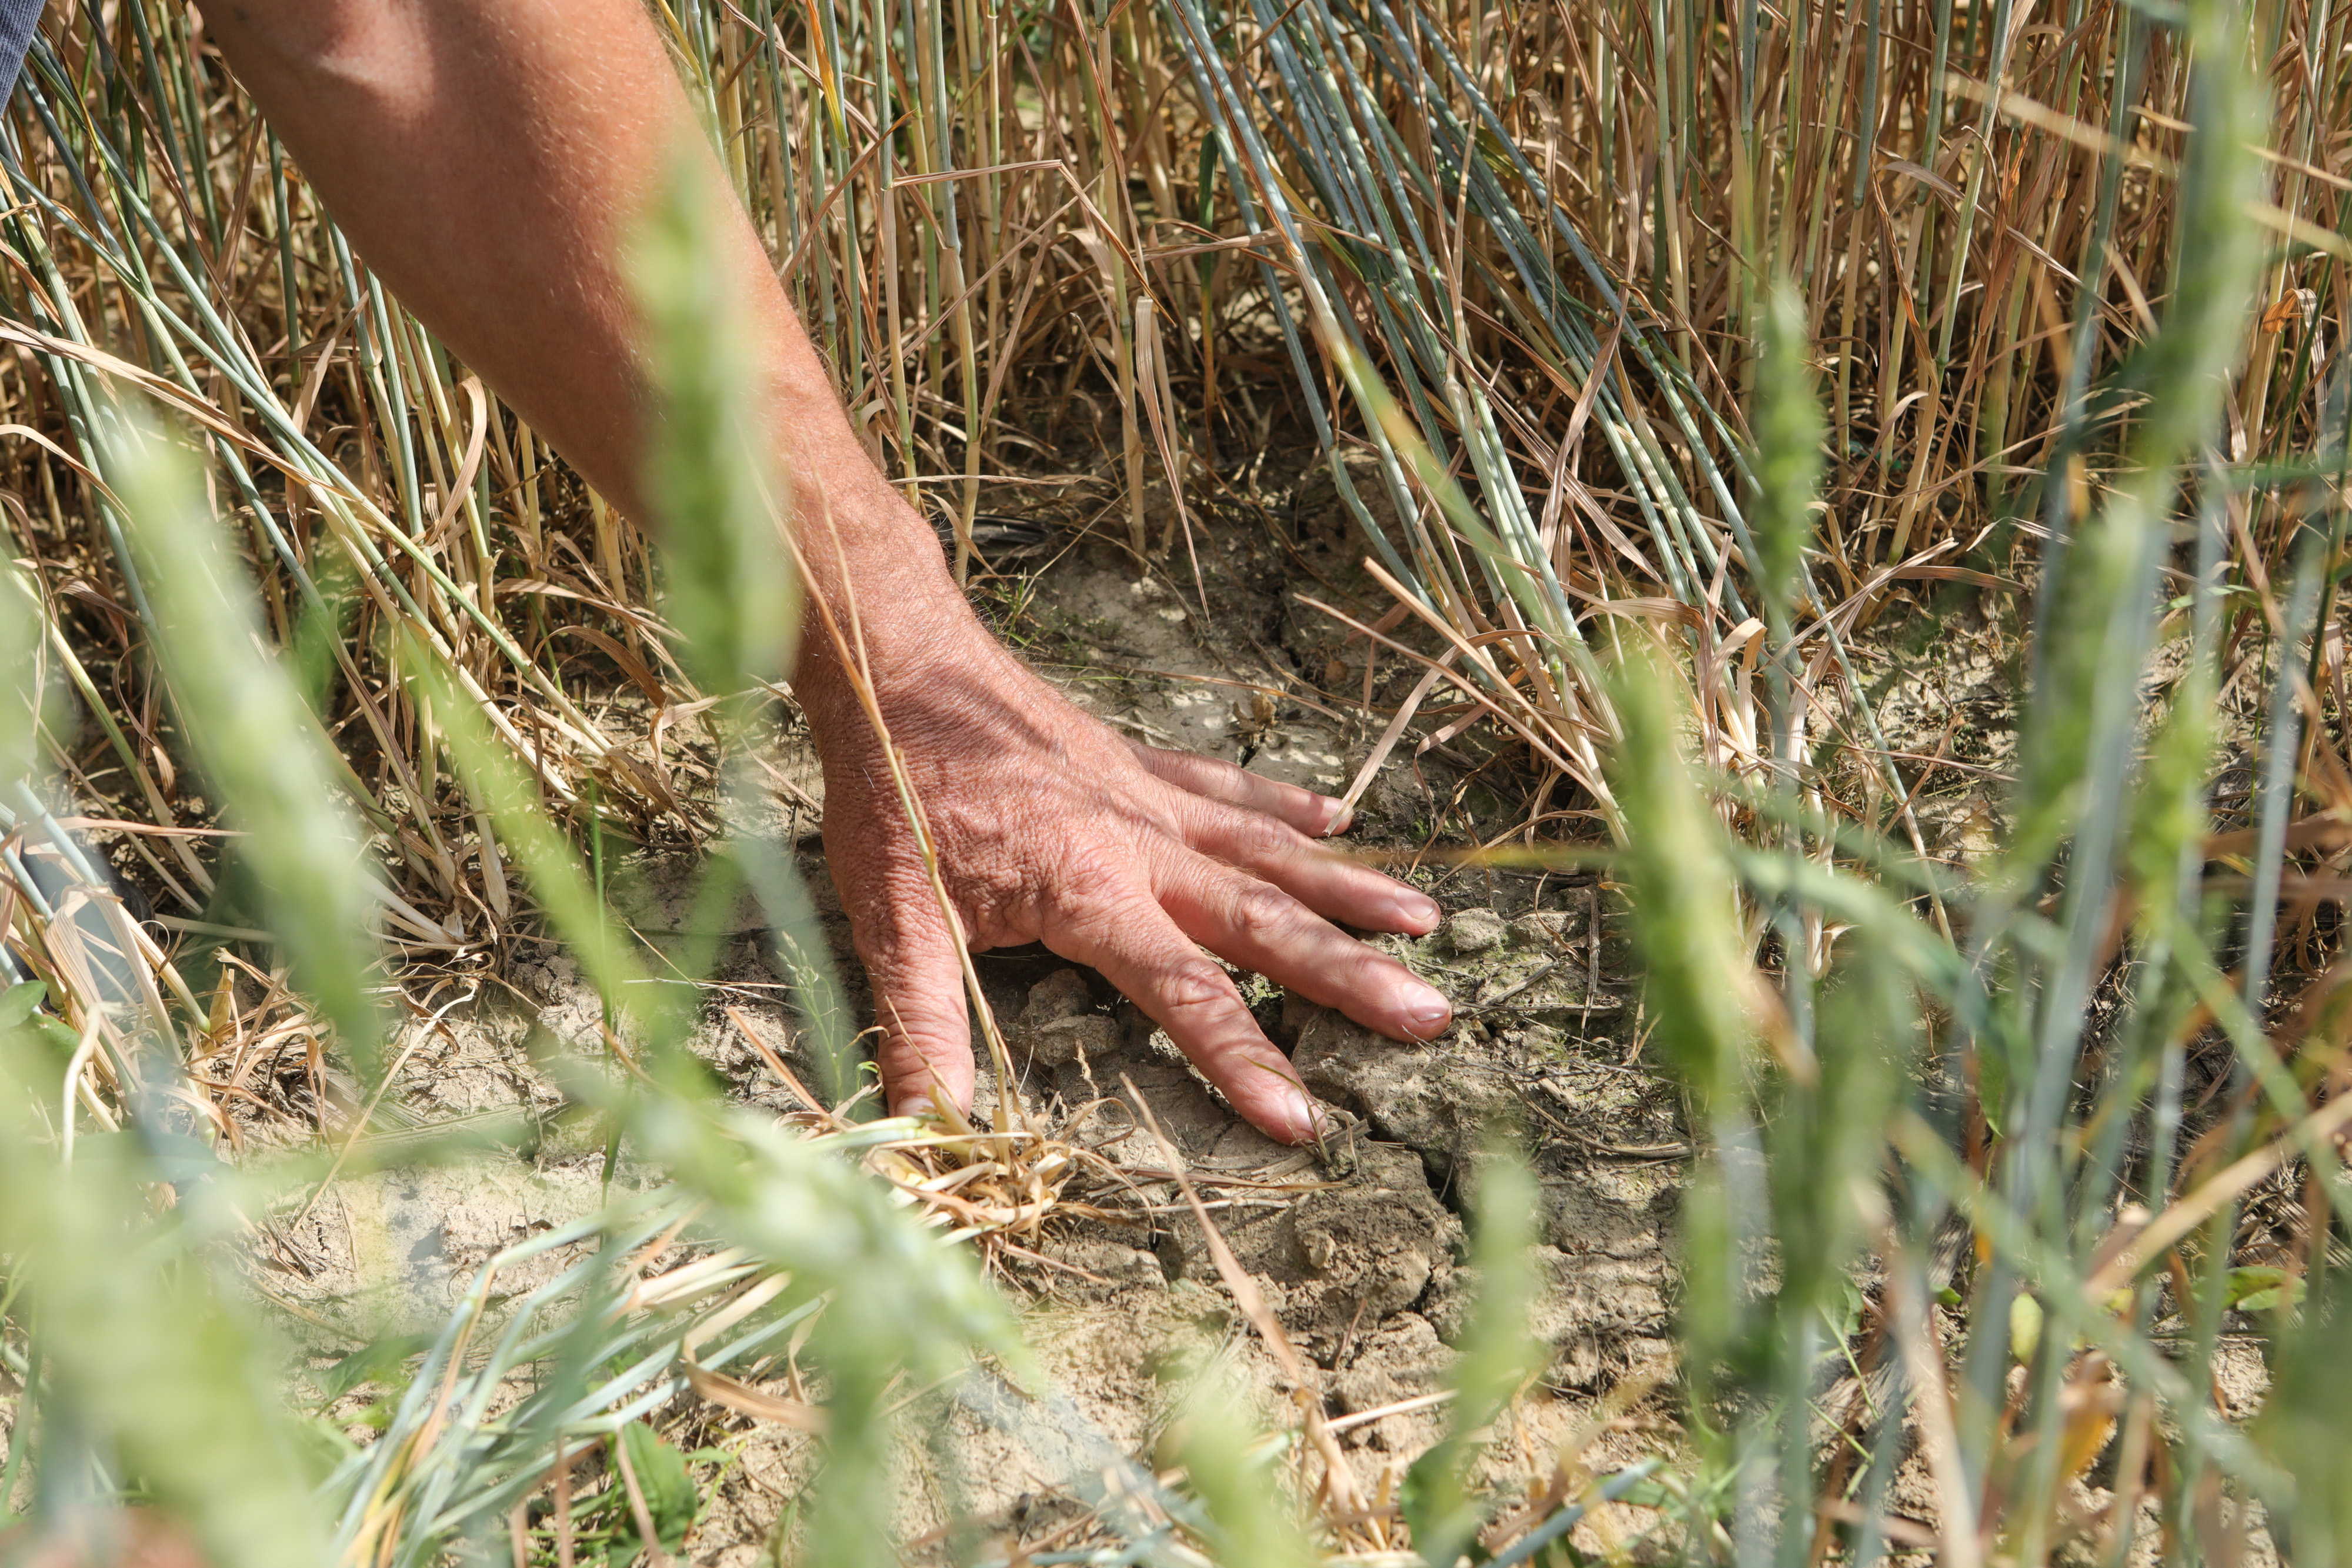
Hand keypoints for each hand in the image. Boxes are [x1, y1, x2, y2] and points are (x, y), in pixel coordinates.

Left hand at [795, 598, 1450, 1144]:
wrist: (898, 657)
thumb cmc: (894, 789)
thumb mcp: (889, 916)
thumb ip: (921, 1024)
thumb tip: (929, 1132)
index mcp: (1089, 888)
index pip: (1183, 990)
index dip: (1243, 1058)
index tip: (1304, 1119)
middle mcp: (1140, 842)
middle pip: (1263, 919)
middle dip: (1349, 974)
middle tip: (1429, 1015)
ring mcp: (1147, 797)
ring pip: (1267, 852)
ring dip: (1347, 889)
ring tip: (1426, 924)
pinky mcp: (1136, 762)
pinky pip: (1226, 789)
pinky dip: (1282, 806)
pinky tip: (1338, 820)